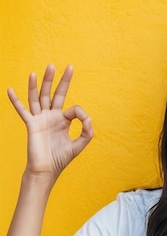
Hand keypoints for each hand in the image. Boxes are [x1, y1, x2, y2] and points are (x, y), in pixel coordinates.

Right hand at [7, 65, 93, 179]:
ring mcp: (40, 119)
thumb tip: (88, 118)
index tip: (83, 121)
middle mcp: (51, 117)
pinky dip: (15, 100)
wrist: (46, 170)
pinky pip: (22, 110)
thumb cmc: (60, 159)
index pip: (73, 108)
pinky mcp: (31, 124)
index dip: (80, 113)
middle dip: (56, 80)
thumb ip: (87, 132)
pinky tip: (10, 90)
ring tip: (39, 71)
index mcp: (63, 121)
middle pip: (53, 94)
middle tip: (57, 65)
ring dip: (38, 84)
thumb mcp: (79, 145)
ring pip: (38, 97)